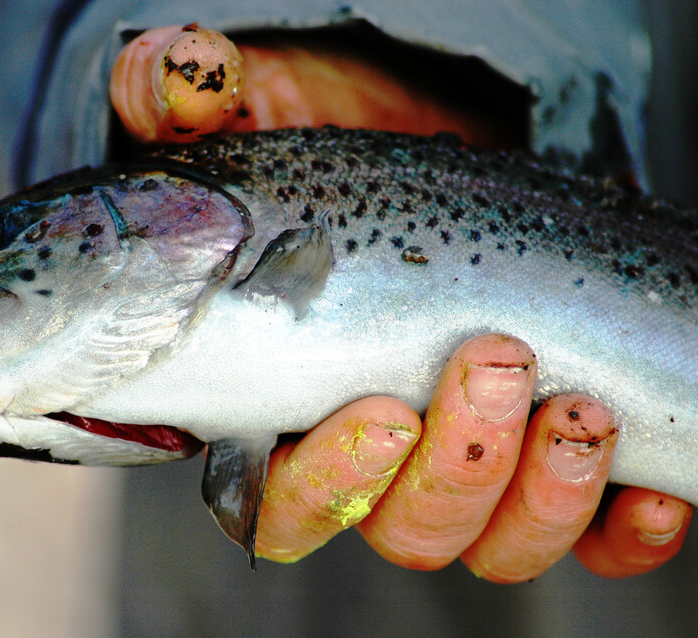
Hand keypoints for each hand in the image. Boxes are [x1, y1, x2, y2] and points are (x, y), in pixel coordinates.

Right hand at [109, 25, 692, 578]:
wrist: (428, 128)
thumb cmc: (334, 130)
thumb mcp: (259, 106)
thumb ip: (186, 96)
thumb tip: (180, 74)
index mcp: (279, 398)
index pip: (278, 499)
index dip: (323, 485)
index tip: (379, 412)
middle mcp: (372, 448)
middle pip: (401, 528)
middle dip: (453, 468)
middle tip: (492, 358)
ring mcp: (462, 456)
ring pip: (488, 541)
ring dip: (538, 492)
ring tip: (573, 403)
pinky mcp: (547, 451)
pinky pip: (587, 538)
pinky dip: (616, 529)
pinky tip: (645, 482)